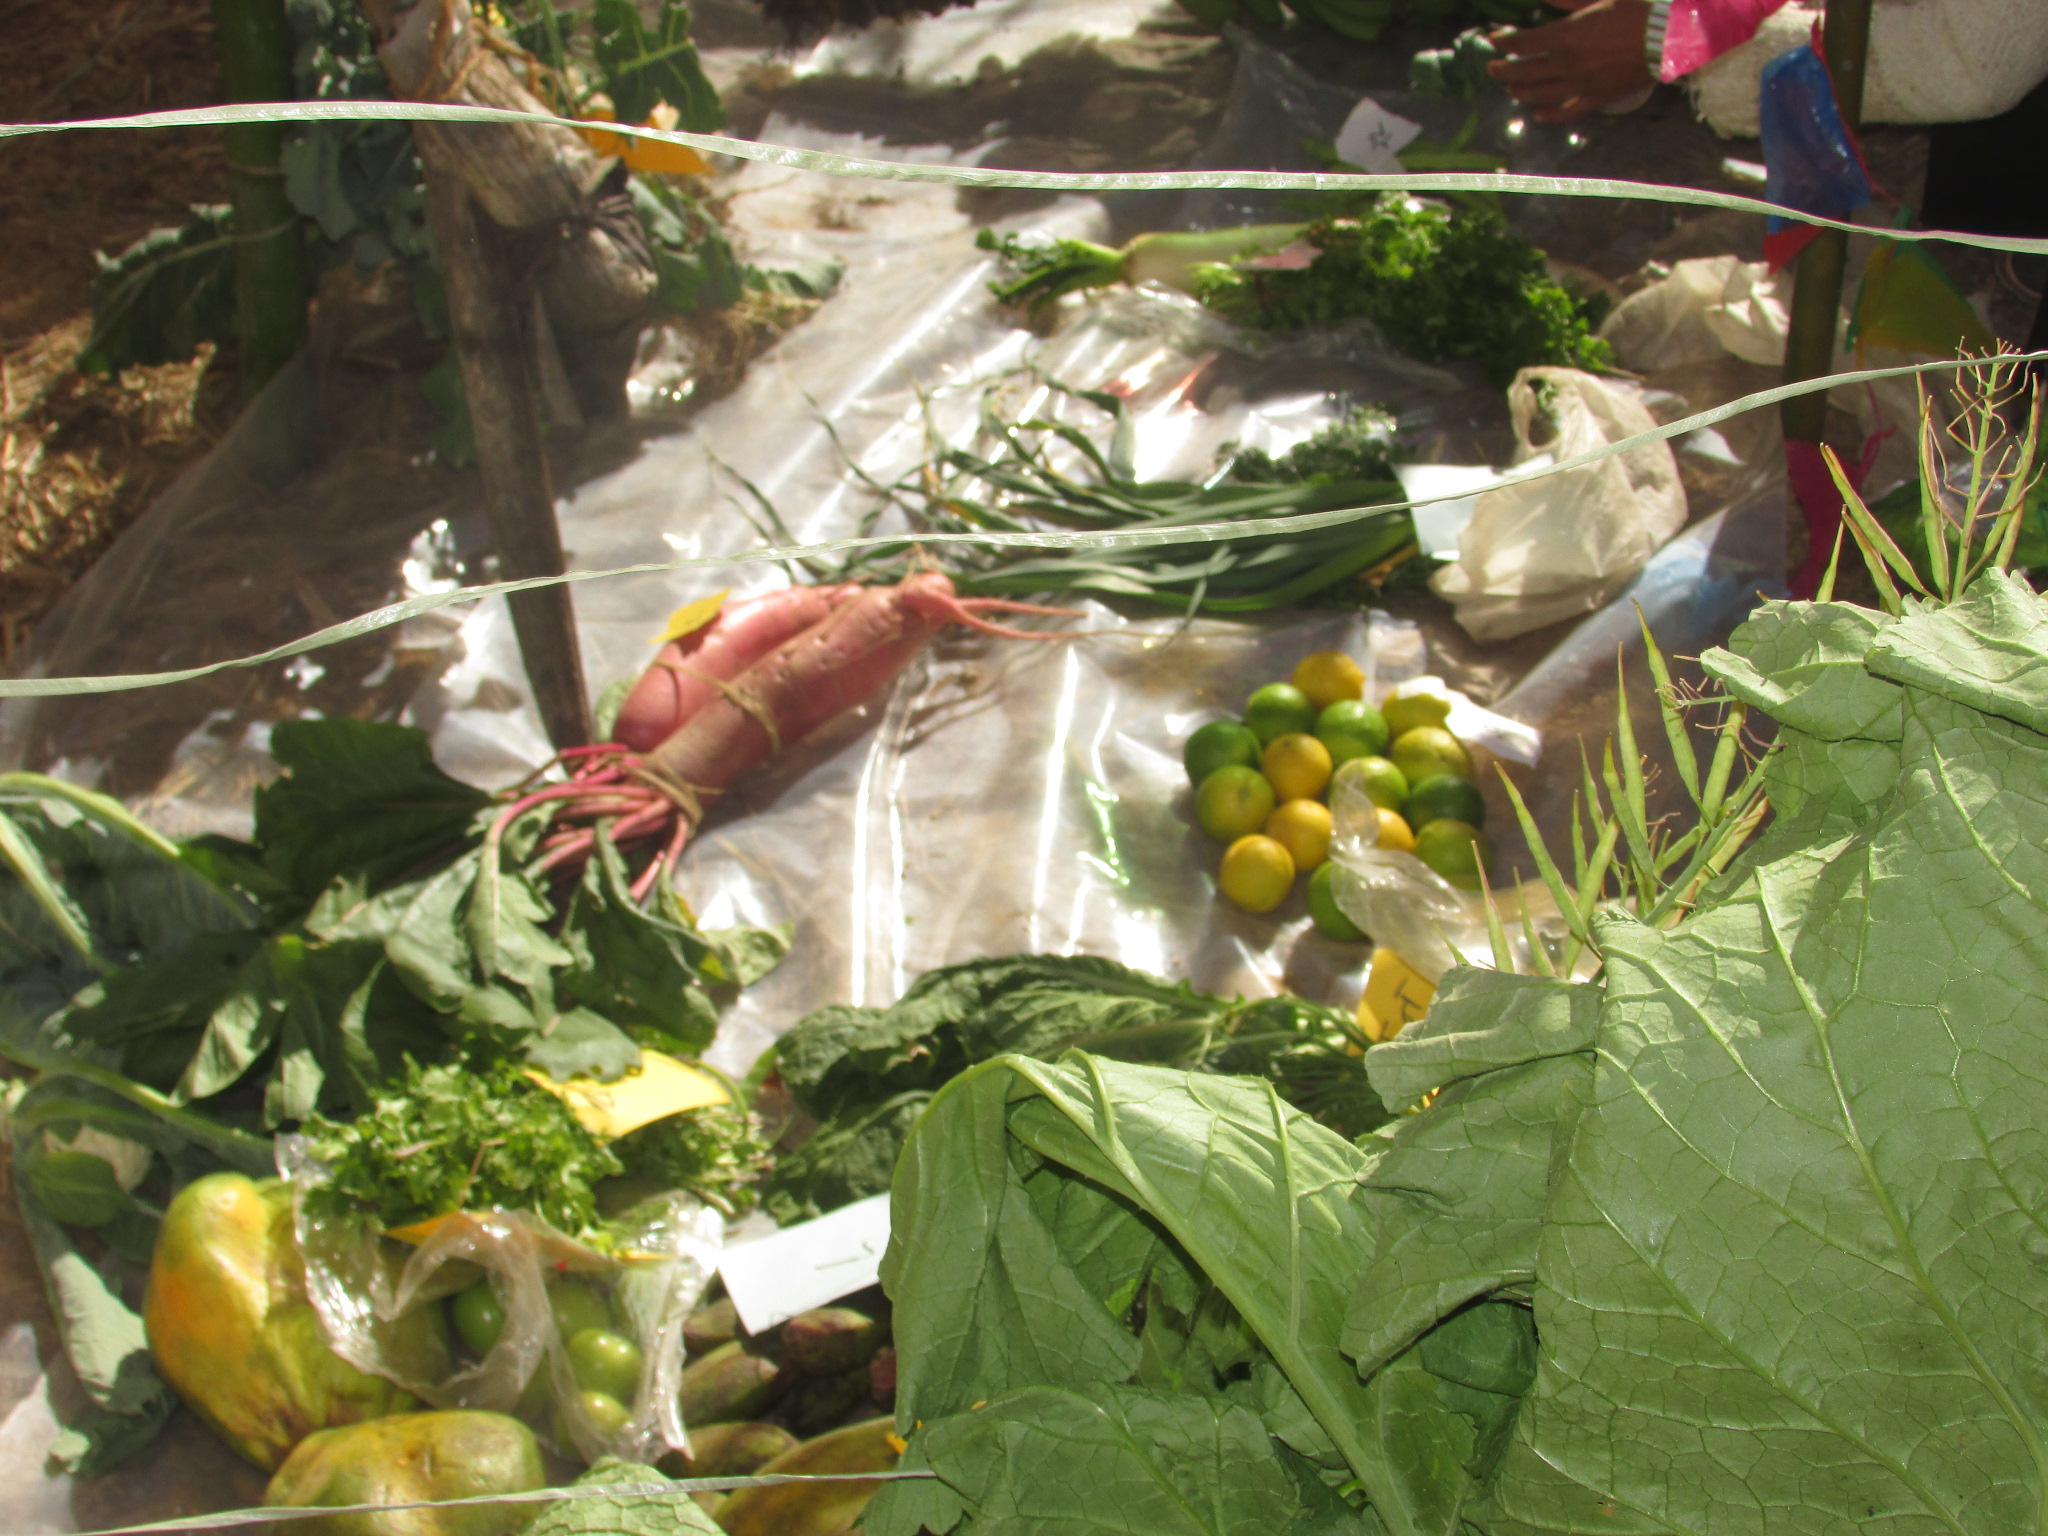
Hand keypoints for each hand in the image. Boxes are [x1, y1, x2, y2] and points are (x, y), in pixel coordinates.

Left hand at [1485, 0, 1652, 123]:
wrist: (1671, 35)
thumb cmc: (1638, 7)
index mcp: (1565, 36)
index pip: (1521, 42)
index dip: (1503, 41)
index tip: (1494, 38)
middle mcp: (1567, 64)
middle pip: (1524, 72)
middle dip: (1503, 69)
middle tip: (1492, 67)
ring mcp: (1582, 84)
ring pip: (1540, 94)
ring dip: (1521, 91)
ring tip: (1511, 88)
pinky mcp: (1598, 97)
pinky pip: (1568, 112)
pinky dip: (1551, 115)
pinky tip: (1538, 114)